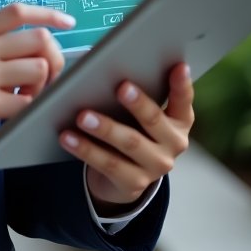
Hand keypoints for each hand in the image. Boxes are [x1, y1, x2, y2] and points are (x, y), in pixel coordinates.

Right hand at [0, 4, 74, 164]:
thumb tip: (27, 48)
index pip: (18, 12)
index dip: (49, 14)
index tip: (67, 22)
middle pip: (39, 39)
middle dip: (53, 58)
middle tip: (47, 77)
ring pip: (39, 69)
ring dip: (43, 86)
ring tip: (26, 97)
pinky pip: (29, 103)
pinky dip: (32, 108)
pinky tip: (17, 112)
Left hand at [59, 62, 193, 209]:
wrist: (124, 177)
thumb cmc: (131, 128)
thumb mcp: (139, 113)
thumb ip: (136, 93)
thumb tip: (109, 67)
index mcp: (179, 120)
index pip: (183, 100)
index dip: (182, 84)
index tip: (178, 66)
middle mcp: (173, 144)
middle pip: (154, 120)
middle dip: (138, 104)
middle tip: (121, 87)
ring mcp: (156, 166)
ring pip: (129, 144)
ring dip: (105, 128)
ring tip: (82, 116)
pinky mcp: (135, 184)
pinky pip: (108, 164)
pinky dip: (85, 149)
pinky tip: (68, 138)